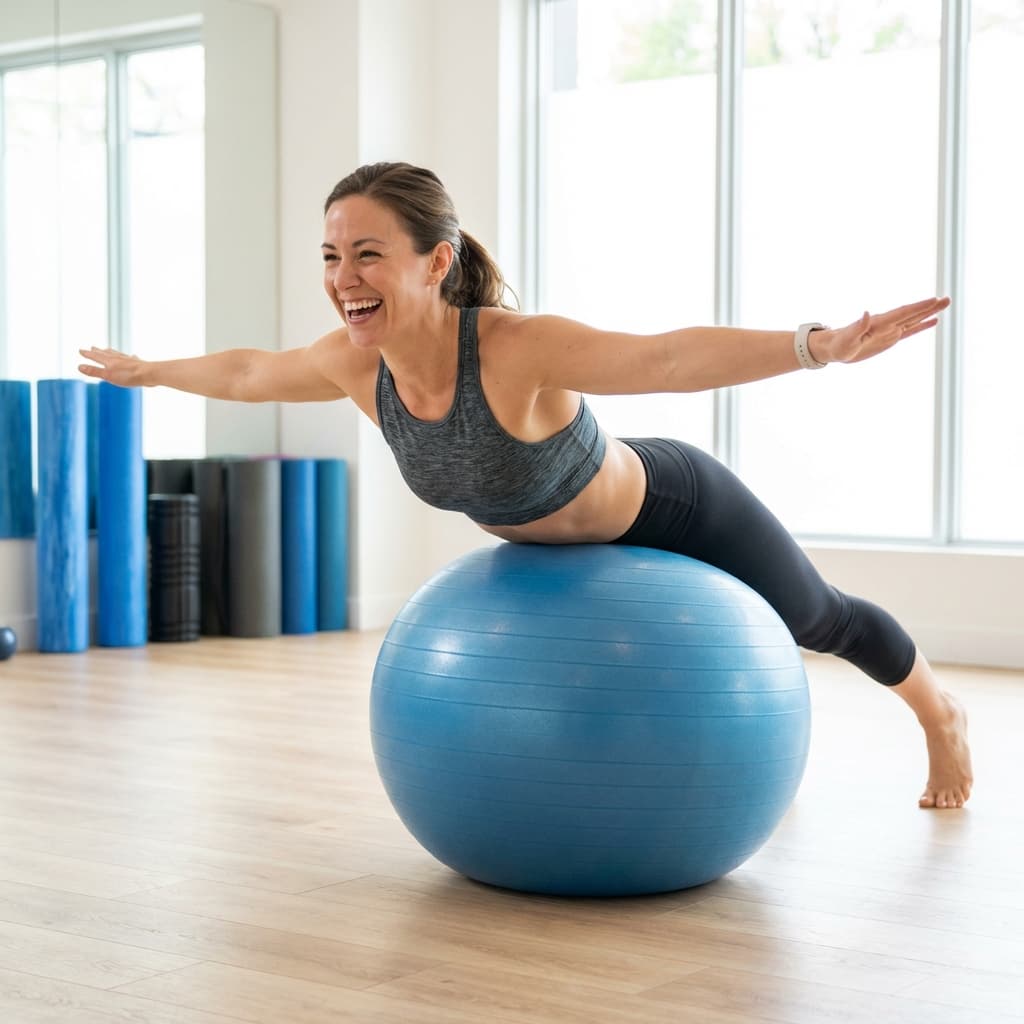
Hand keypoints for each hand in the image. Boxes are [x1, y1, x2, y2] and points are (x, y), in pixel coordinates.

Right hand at [78, 347, 147, 386]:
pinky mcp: (138, 364)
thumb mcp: (108, 375)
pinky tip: (132, 356)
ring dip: (111, 352)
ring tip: (107, 350)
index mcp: (109, 361)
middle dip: (98, 351)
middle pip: (106, 353)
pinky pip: (131, 358)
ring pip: (117, 354)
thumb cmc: (129, 375)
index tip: (81, 350)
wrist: (150, 373)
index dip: (87, 354)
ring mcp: (129, 360)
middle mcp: (118, 358)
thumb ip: (94, 371)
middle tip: (92, 347)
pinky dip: (128, 357)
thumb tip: (79, 367)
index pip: (96, 356)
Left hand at [808, 296, 950, 364]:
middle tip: (948, 299)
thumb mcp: (847, 338)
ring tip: (945, 304)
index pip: (903, 313)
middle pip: (912, 313)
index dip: (919, 307)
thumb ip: (858, 326)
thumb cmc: (839, 344)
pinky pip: (909, 331)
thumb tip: (866, 312)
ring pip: (914, 319)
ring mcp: (890, 330)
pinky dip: (922, 326)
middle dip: (929, 306)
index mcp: (879, 322)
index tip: (934, 300)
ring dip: (929, 313)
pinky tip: (933, 321)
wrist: (835, 348)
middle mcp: (888, 323)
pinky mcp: (890, 338)